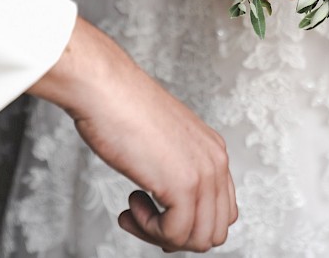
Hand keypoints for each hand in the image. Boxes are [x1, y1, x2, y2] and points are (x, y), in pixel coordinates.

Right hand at [29, 18, 237, 251]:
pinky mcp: (183, 185)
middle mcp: (215, 161)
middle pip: (214, 230)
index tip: (158, 216)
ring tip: (135, 209)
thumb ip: (175, 166)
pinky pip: (176, 234)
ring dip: (161, 234)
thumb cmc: (121, 107)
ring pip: (199, 239)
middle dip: (177, 235)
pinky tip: (132, 201)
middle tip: (144, 219)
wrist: (105, 89)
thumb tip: (167, 199)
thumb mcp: (162, 141)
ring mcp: (203, 174)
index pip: (222, 210)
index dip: (189, 223)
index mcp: (213, 150)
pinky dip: (149, 229)